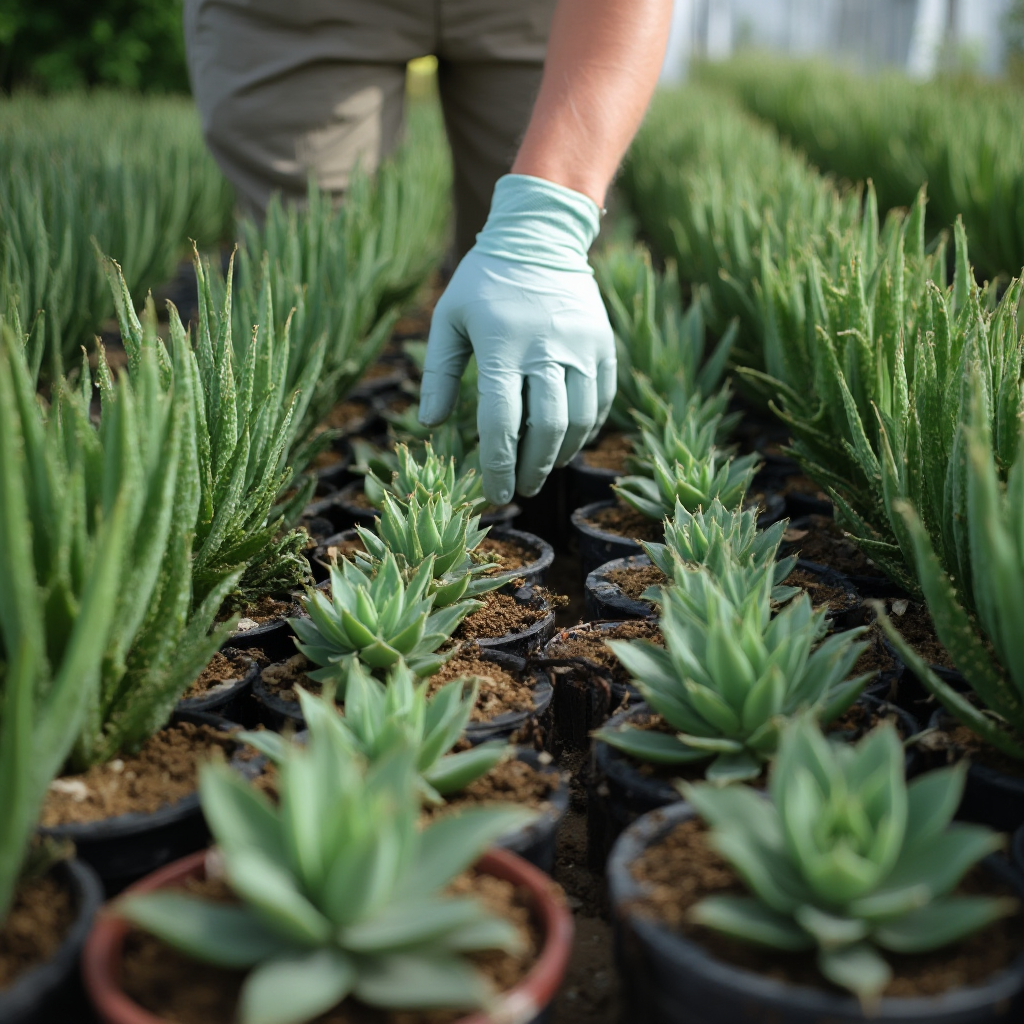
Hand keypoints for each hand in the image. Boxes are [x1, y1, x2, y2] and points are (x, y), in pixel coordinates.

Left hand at [418, 174, 615, 505]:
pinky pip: (602, 400)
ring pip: (579, 420)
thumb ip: (438, 373)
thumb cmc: (484, 282)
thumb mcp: (448, 318)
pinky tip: (569, 443)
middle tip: (520, 490)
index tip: (495, 492)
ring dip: (561, 455)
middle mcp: (547, 348)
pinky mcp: (604, 345)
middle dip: (531, 469)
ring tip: (542, 470)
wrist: (541, 236)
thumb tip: (431, 425)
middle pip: (545, 429)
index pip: (501, 423)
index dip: (498, 466)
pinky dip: (587, 429)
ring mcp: (581, 347)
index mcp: (502, 345)